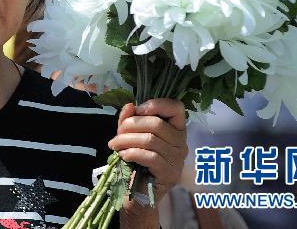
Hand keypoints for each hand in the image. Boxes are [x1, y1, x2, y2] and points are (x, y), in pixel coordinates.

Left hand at [108, 99, 186, 226]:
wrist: (136, 193)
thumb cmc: (136, 160)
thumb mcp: (131, 135)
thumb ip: (130, 120)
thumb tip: (129, 106)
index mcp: (175, 128)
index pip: (176, 107)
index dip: (156, 104)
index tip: (138, 110)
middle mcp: (181, 142)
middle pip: (156, 124)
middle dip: (131, 125)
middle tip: (117, 134)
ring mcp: (177, 159)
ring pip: (150, 140)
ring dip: (126, 140)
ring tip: (115, 145)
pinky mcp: (169, 174)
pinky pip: (150, 157)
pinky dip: (132, 153)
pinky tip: (123, 155)